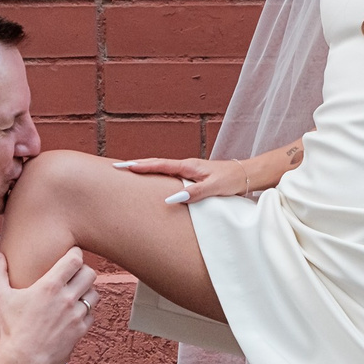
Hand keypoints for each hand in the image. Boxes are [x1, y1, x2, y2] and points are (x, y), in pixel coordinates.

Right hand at [0, 248, 95, 363]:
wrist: (23, 359)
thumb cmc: (11, 328)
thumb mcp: (1, 297)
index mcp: (50, 286)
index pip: (75, 259)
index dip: (75, 254)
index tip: (70, 255)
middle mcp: (67, 298)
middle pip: (90, 273)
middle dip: (83, 271)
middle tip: (74, 274)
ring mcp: (76, 315)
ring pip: (94, 294)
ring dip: (87, 291)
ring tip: (76, 293)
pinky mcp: (80, 330)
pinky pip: (92, 314)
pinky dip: (86, 312)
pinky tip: (74, 313)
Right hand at [113, 156, 257, 205]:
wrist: (248, 175)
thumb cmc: (232, 180)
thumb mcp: (214, 188)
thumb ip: (194, 193)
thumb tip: (171, 199)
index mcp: (188, 166)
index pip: (159, 165)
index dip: (139, 166)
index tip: (122, 166)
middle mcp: (186, 167)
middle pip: (156, 165)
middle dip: (136, 166)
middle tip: (116, 167)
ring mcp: (189, 172)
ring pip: (162, 170)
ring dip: (146, 171)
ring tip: (129, 173)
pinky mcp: (193, 178)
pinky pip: (170, 176)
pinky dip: (158, 176)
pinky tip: (154, 182)